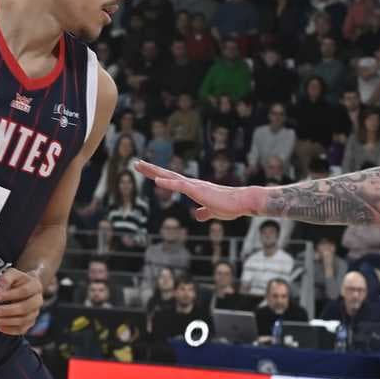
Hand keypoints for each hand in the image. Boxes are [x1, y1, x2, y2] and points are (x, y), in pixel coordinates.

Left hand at [0, 266, 43, 335]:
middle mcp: (38, 300)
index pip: (24, 291)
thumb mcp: (12, 273)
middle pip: (25, 308)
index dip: (10, 295)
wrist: (25, 288)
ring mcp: (35, 313)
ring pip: (24, 320)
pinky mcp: (30, 322)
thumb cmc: (17, 280)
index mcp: (36, 286)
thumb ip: (6, 279)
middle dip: (9, 310)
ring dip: (8, 321)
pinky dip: (10, 330)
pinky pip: (22, 329)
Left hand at [134, 160, 260, 220]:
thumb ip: (204, 212)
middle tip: (136, 163)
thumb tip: (197, 215)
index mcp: (194, 188)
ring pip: (170, 177)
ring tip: (140, 165)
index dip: (159, 176)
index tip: (147, 172)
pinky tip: (157, 181)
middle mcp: (192, 184)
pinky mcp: (198, 190)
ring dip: (154, 171)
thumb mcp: (213, 212)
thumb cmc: (230, 206)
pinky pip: (180, 186)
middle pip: (167, 175)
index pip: (173, 180)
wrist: (243, 202)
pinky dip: (168, 183)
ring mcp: (194, 186)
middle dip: (151, 169)